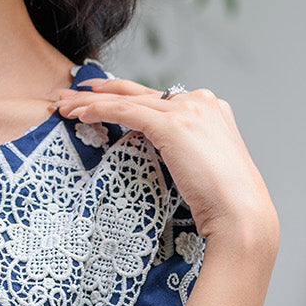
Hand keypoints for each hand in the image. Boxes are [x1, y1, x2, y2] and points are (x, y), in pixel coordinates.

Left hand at [56, 77, 277, 245]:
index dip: (124, 98)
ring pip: (127, 99)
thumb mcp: (203, 165)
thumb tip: (163, 152)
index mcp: (210, 108)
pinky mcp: (172, 124)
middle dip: (101, 92)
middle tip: (71, 95)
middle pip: (139, 93)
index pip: (157, 98)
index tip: (98, 101)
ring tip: (64, 106)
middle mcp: (199, 101)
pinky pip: (126, 112)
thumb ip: (185, 149)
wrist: (241, 213)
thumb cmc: (224, 201)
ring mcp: (188, 110)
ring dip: (90, 102)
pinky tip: (80, 116)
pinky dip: (100, 111)